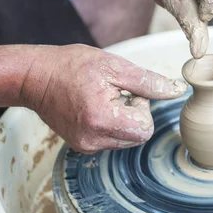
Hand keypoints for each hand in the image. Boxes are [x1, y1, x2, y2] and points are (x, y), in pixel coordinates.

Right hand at [21, 44, 186, 153]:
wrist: (35, 77)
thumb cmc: (73, 66)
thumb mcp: (115, 67)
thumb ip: (148, 82)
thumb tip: (176, 91)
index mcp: (102, 120)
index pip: (145, 129)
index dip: (141, 108)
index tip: (126, 91)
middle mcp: (93, 140)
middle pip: (138, 137)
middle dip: (134, 115)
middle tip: (115, 94)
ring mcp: (85, 146)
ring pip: (126, 140)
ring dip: (123, 120)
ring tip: (103, 100)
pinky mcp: (81, 146)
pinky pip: (111, 140)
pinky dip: (110, 125)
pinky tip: (95, 108)